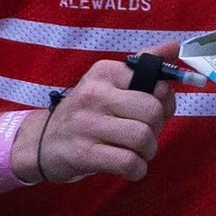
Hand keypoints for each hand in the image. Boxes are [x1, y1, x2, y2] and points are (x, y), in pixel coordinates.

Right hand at [30, 59, 174, 185]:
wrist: (41, 142)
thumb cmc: (86, 113)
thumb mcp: (108, 83)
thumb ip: (144, 66)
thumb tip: (174, 46)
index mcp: (105, 72)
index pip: (156, 83)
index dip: (166, 102)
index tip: (155, 111)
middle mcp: (94, 94)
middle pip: (152, 111)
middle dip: (157, 129)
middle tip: (144, 135)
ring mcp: (87, 123)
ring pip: (142, 137)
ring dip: (148, 151)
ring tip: (136, 151)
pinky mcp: (83, 153)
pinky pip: (128, 162)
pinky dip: (137, 169)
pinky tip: (130, 167)